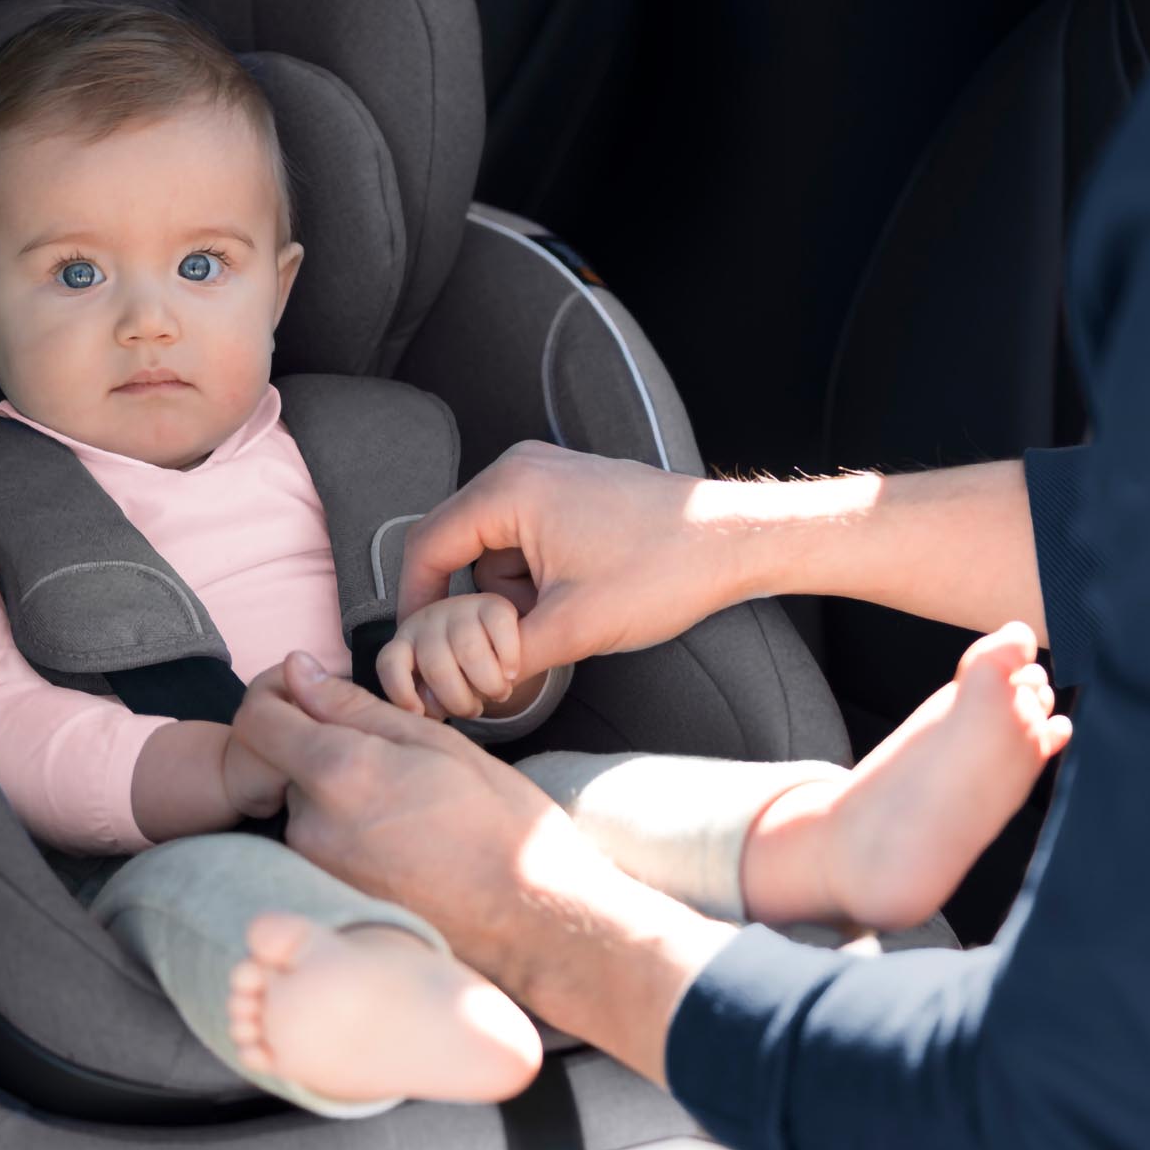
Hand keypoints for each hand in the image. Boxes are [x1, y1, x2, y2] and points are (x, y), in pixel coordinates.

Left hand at [232, 652, 586, 983]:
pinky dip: (350, 835)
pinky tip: (403, 845)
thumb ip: (355, 707)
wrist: (528, 918)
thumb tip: (297, 670)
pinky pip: (321, 846)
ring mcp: (316, 868)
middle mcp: (311, 824)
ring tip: (408, 811)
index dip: (280, 697)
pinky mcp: (328, 897)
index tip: (313, 697)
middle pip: (286, 764)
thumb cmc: (499, 821)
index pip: (259, 719)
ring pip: (307, 806)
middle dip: (326, 752)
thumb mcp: (437, 744)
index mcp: (339, 771)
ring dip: (341, 797)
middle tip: (395, 764)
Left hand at [378, 592, 523, 720]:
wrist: (490, 635)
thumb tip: (430, 709)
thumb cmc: (457, 669)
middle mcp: (428, 621)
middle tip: (475, 710)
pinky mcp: (493, 604)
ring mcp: (460, 609)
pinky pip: (500, 628)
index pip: (390, 663)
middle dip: (459, 700)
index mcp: (405, 642)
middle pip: (436, 667)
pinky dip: (508, 657)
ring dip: (488, 684)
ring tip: (498, 694)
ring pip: (469, 651)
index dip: (401, 691)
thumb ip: (428, 701)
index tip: (418, 713)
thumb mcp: (435, 687)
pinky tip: (511, 673)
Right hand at [394, 442, 730, 675]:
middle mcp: (520, 468)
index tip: (416, 649)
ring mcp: (547, 474)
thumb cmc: (666, 569)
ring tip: (554, 624)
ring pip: (493, 548)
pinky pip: (524, 537)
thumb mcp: (574, 628)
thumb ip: (506, 656)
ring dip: (508, 594)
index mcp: (509, 489)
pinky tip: (571, 602)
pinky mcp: (571, 489)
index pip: (426, 547)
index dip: (414, 605)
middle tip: (486, 650)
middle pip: (457, 546)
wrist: (735, 540)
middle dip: (469, 604)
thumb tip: (465, 681)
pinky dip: (534, 576)